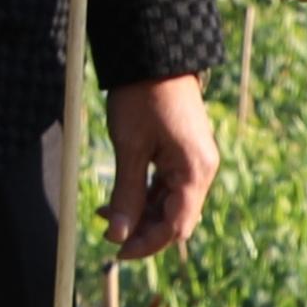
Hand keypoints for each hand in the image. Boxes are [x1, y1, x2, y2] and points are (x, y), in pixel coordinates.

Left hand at [102, 75, 219, 258]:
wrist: (154, 55)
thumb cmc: (142, 97)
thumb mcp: (129, 148)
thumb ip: (126, 194)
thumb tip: (118, 235)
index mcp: (195, 171)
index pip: (176, 226)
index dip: (147, 244)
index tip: (116, 251)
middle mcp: (201, 170)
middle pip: (175, 218)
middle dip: (142, 230)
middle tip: (106, 232)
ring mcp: (194, 161)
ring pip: (169, 203)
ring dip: (140, 213)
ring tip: (105, 213)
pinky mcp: (184, 153)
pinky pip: (167, 186)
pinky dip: (144, 195)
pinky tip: (119, 198)